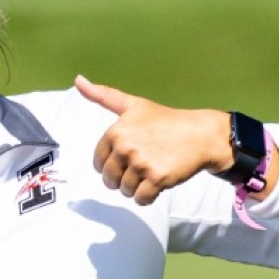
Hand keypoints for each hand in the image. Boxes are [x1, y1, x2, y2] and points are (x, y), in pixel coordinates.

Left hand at [76, 74, 233, 204]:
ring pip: (125, 191)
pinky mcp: (157, 178)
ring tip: (153, 171)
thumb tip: (77, 79)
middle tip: (144, 165)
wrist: (200, 134)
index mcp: (115, 132)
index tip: (130, 157)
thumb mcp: (133, 105)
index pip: (99, 163)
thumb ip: (103, 96)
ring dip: (138, 187)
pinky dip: (148, 197)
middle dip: (124, 178)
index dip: (113, 164)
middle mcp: (125, 147)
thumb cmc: (165, 121)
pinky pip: (141, 200)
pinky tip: (159, 183)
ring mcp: (141, 163)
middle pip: (110, 180)